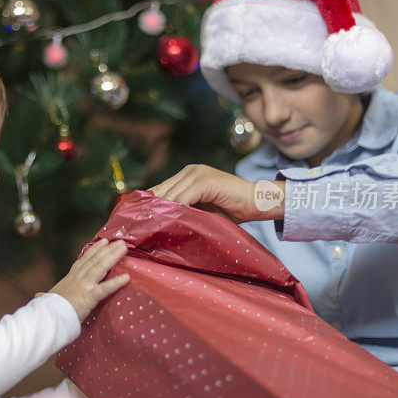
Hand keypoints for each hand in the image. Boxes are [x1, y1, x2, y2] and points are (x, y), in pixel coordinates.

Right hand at [49, 238, 129, 321]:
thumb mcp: (46, 299)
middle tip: (119, 241)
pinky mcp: (88, 298)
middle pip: (94, 261)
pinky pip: (104, 289)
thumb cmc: (46, 310)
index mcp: (69, 279)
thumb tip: (38, 296)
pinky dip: (115, 283)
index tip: (103, 242)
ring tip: (123, 248)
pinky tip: (126, 277)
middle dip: (107, 250)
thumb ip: (45, 296)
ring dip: (112, 257)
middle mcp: (77, 279)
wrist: (45, 318)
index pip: (83, 261)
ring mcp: (83, 287)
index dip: (94, 251)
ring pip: (99, 268)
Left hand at [149, 164, 284, 221]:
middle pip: (161, 191)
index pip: (160, 189)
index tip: (138, 222)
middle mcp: (189, 170)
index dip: (149, 205)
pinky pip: (183, 197)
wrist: (258, 202)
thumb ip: (185, 211)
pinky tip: (167, 221)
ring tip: (149, 227)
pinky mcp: (206, 180)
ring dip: (160, 211)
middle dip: (150, 209)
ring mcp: (197, 173)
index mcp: (187, 175)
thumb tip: (162, 225)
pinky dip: (175, 209)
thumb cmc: (232, 210)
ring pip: (170, 195)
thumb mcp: (202, 210)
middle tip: (138, 227)